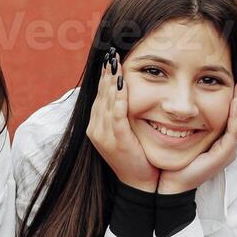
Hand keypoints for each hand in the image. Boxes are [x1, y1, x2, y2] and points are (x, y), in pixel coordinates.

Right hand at [86, 48, 157, 191]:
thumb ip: (121, 113)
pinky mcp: (117, 141)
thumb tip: (123, 91)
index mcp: (96, 125)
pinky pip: (117, 116)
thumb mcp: (125, 131)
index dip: (104, 75)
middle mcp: (95, 128)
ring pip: (106, 102)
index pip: (99, 94)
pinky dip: (119, 99)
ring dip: (111, 81)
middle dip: (106, 72)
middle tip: (111, 52)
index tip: (110, 56)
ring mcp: (104, 135)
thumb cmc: (136, 155)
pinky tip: (122, 85)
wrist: (140, 183)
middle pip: (100, 94)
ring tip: (115, 62)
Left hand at [159, 74, 236, 193]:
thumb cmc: (171, 162)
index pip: (228, 115)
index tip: (231, 79)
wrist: (169, 185)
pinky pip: (233, 133)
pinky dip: (233, 117)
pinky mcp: (224, 155)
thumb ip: (182, 122)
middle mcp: (225, 145)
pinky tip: (232, 103)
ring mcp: (227, 151)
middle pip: (236, 116)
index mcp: (216, 141)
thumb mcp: (177, 137)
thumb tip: (174, 102)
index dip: (231, 97)